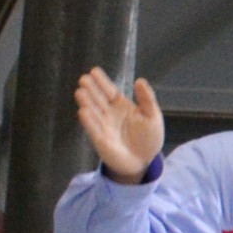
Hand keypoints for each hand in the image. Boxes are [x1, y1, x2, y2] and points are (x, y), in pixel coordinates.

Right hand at [74, 66, 163, 180]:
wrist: (144, 161)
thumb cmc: (148, 137)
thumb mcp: (152, 116)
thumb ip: (146, 99)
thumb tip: (140, 80)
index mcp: (121, 106)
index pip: (110, 91)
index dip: (102, 82)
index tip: (94, 71)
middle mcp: (109, 114)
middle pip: (99, 99)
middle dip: (91, 89)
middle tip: (84, 79)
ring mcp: (103, 126)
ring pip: (93, 111)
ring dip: (87, 102)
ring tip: (80, 92)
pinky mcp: (100, 139)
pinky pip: (93, 128)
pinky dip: (88, 120)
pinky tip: (83, 111)